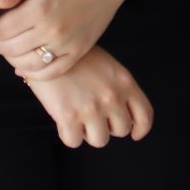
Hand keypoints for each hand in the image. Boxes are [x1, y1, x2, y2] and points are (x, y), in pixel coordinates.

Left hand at [0, 0, 141, 80]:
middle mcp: (51, 31)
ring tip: (8, 48)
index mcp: (39, 9)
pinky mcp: (78, 52)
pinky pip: (51, 73)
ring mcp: (66, 45)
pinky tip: (25, 67)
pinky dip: (34, 74)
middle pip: (11, 49)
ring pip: (28, 64)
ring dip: (11, 59)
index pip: (2, 30)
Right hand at [25, 47, 153, 147]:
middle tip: (94, 115)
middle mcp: (112, 97)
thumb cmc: (75, 56)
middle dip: (108, 126)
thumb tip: (124, 115)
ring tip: (78, 117)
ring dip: (89, 132)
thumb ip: (118, 88)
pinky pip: (74, 142)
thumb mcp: (107, 66)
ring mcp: (91, 109)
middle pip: (121, 130)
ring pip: (100, 140)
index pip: (145, 115)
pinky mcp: (68, 117)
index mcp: (125, 82)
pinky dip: (68, 135)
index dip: (141, 129)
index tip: (134, 133)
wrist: (45, 47)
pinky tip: (63, 121)